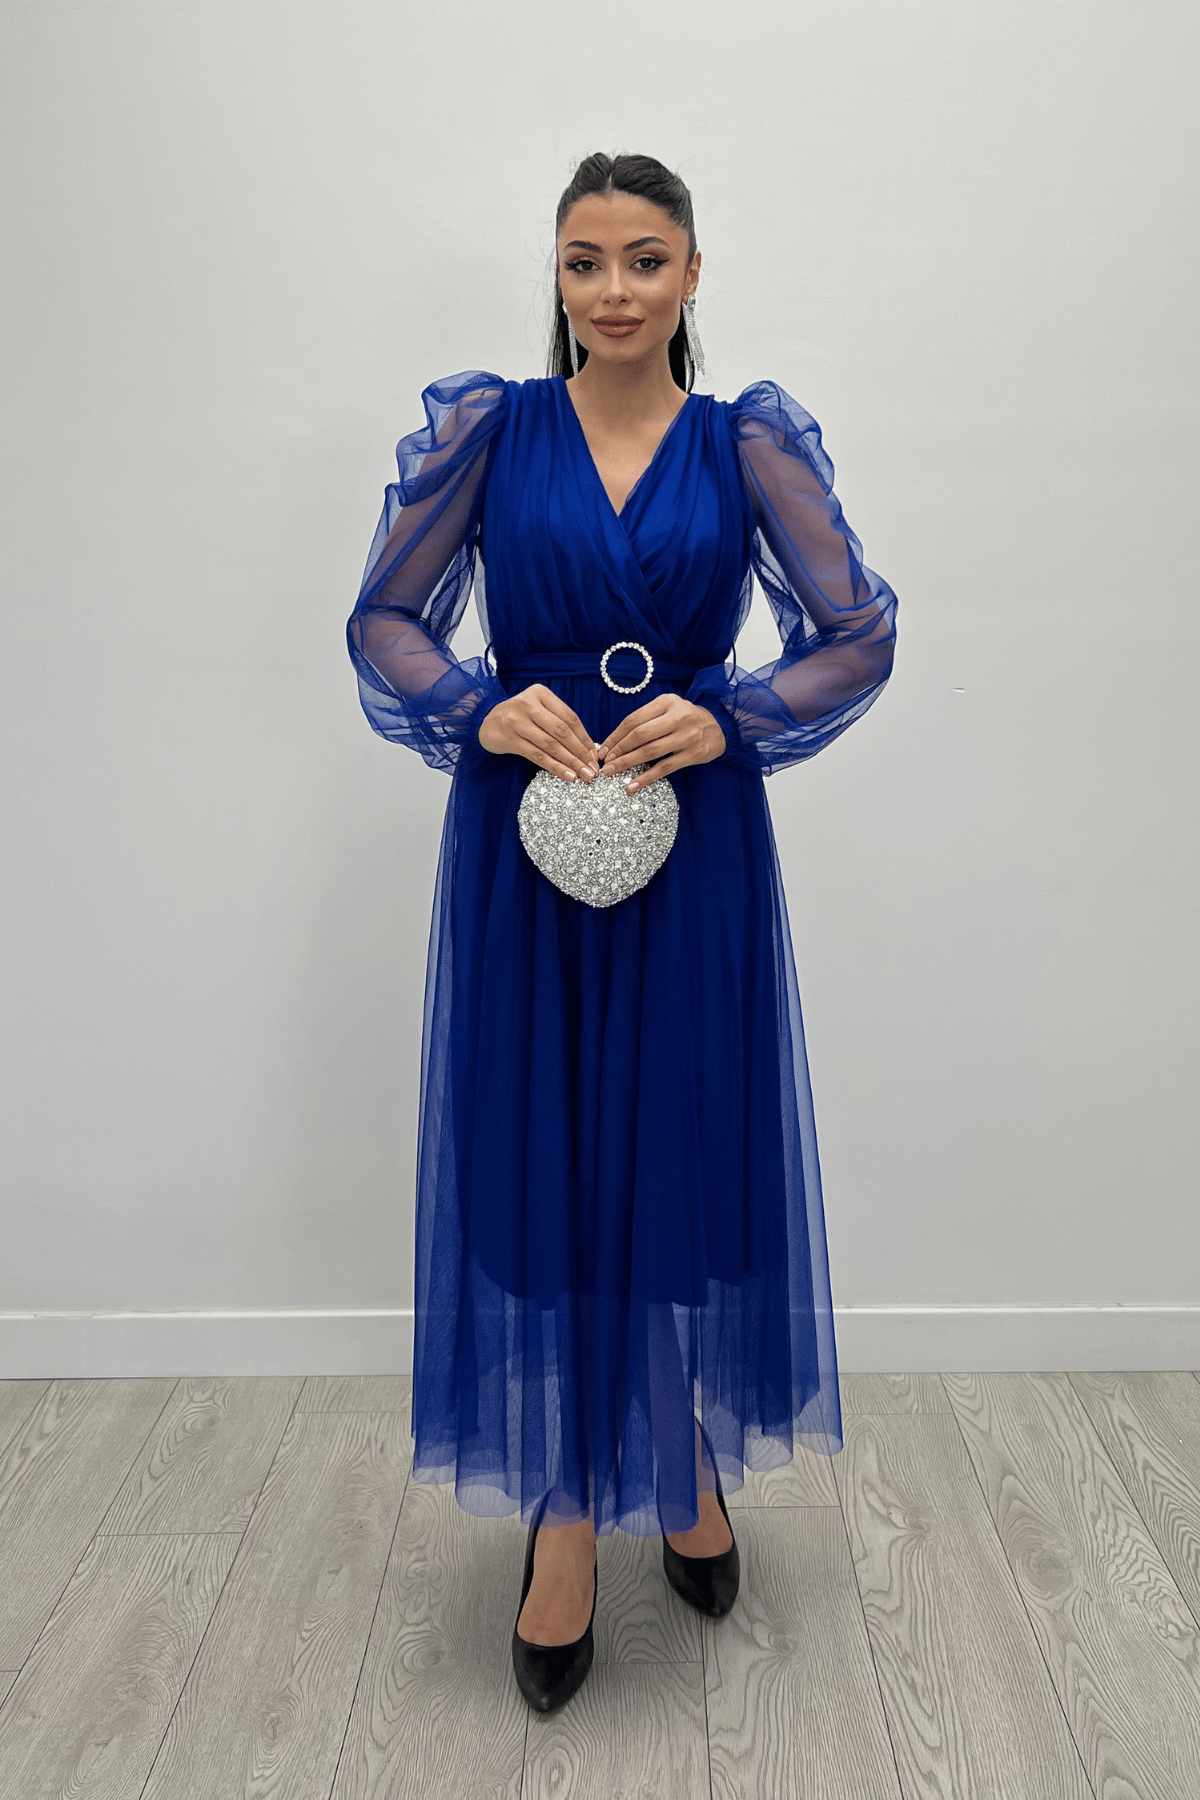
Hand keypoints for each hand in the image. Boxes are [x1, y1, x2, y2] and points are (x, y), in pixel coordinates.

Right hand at [478, 684, 600, 781]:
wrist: (485, 722)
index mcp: (540, 693)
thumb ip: (558, 721)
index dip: (585, 738)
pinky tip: (566, 776)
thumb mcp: (537, 709)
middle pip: (561, 731)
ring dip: (570, 763)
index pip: (569, 717)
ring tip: (583, 775)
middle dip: (580, 752)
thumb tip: (587, 749)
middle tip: (593, 769)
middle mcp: (528, 704)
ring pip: (550, 745)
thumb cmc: (519, 717)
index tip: (595, 755)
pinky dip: (554, 767)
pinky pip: (537, 756)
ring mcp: (516, 721)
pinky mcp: (509, 739)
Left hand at [597, 695, 725, 792]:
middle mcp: (677, 717)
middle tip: (605, 763)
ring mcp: (686, 736)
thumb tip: (615, 742)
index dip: (615, 736)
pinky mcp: (692, 754)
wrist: (720, 727)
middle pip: (640, 734)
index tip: (603, 749)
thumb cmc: (686, 719)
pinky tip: (632, 785)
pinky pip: (664, 768)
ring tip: (612, 772)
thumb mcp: (668, 709)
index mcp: (667, 702)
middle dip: (619, 750)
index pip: (634, 720)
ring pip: (650, 752)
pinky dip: (646, 778)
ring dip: (627, 764)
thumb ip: (647, 719)